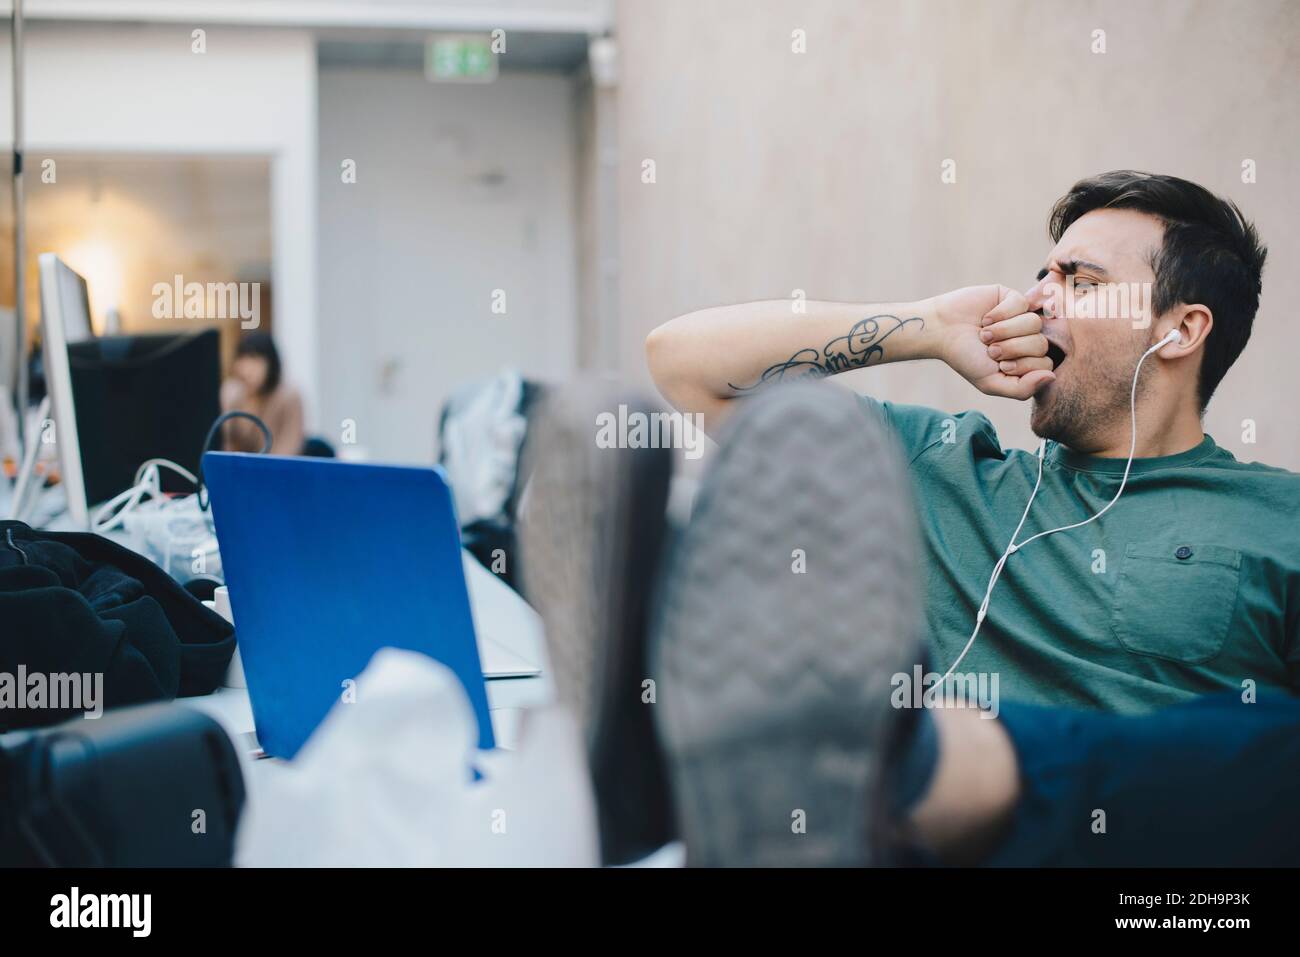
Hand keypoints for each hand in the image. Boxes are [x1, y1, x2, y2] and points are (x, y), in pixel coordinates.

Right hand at [930, 285, 1054, 399]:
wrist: (942, 332)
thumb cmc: (966, 359)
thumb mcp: (991, 383)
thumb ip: (1022, 389)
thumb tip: (1052, 377)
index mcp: (1027, 360)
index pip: (1045, 365)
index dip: (1021, 366)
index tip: (1000, 366)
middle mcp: (1029, 338)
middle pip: (1041, 344)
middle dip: (1011, 348)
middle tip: (990, 349)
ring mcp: (1023, 316)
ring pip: (1033, 323)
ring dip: (1003, 331)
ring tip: (985, 334)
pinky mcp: (1013, 298)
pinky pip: (1022, 304)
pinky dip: (1000, 314)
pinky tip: (986, 319)